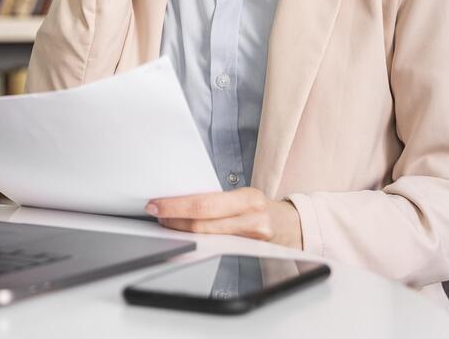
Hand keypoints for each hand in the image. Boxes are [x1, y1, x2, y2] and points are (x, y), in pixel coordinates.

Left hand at [146, 188, 303, 249]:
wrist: (293, 227)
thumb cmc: (262, 208)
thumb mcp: (244, 197)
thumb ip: (218, 200)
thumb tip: (181, 199)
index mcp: (247, 197)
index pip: (204, 203)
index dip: (176, 206)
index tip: (156, 204)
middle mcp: (251, 217)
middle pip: (202, 222)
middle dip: (173, 218)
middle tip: (155, 213)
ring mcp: (251, 237)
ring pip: (207, 236)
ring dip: (181, 230)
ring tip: (166, 223)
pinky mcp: (250, 251)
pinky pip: (217, 246)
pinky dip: (197, 241)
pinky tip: (185, 236)